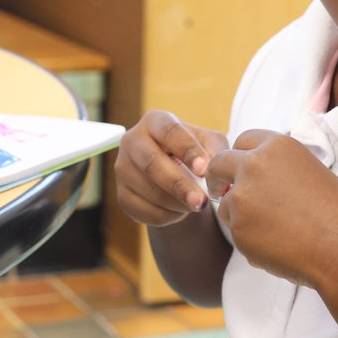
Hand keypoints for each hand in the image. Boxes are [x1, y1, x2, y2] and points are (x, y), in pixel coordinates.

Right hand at [115, 110, 228, 227]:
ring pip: (148, 190)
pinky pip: (143, 210)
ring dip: (176, 203)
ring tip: (197, 206)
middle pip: (151, 163)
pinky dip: (166, 216)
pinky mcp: (121, 194)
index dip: (187, 150)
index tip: (204, 170)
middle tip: (201, 202)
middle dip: (179, 185)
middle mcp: (132, 140)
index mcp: (155, 121)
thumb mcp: (210, 144)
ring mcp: (123, 168)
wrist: (176, 173)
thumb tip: (211, 169)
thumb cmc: (196, 152)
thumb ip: (215, 151)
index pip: (169, 131)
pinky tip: (180, 212)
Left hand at [207, 129, 337, 288]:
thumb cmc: (337, 212)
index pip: (243, 141)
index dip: (238, 156)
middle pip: (218, 164)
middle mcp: (254, 165)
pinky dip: (251, 241)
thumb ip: (275, 170)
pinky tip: (279, 247)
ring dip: (239, 216)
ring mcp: (242, 196)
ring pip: (226, 205)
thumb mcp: (307, 171)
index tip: (236, 168)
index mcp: (276, 145)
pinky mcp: (238, 228)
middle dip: (216, 177)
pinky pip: (237, 233)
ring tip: (277, 231)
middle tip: (218, 189)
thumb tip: (244, 180)